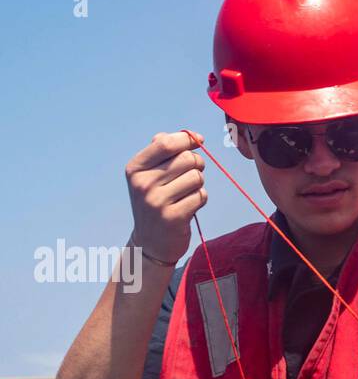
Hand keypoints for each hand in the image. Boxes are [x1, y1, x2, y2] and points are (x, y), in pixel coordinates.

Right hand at [125, 130, 205, 264]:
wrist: (150, 243)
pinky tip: (189, 206)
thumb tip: (188, 136)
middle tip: (192, 174)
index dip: (187, 139)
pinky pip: (201, 196)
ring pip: (197, 177)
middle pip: (187, 159)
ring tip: (186, 193)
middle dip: (196, 164)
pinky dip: (200, 199)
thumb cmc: (154, 201)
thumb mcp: (148, 175)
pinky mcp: (174, 217)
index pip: (166, 143)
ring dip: (198, 184)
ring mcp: (158, 201)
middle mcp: (143, 184)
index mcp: (135, 169)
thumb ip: (162, 151)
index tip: (198, 141)